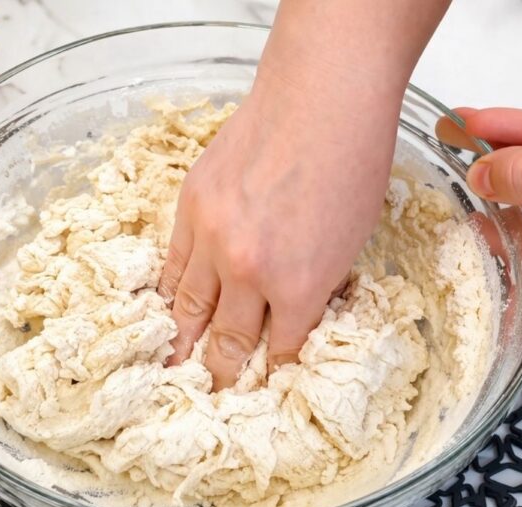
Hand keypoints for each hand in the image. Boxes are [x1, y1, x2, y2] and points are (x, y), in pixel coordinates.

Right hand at [157, 0, 448, 389]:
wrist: (321, 97)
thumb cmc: (355, 161)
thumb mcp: (352, 241)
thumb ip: (316, 283)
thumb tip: (293, 308)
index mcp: (299, 286)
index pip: (279, 347)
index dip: (271, 370)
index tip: (262, 384)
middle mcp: (248, 271)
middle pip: (226, 340)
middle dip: (220, 374)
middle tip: (211, 395)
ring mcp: (211, 238)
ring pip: (186, 308)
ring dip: (180, 343)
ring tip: (170, 370)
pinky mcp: (189, 207)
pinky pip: (172, 264)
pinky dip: (169, 293)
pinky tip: (166, 310)